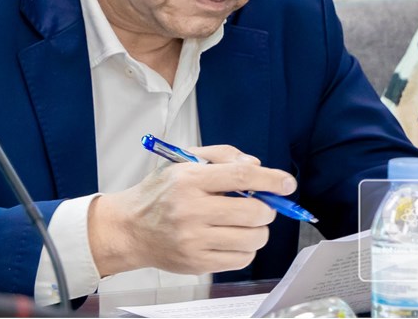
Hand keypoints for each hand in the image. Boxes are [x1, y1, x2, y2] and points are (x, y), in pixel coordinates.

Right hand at [86, 145, 296, 276]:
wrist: (129, 228)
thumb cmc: (159, 194)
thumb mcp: (182, 163)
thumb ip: (221, 156)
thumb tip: (256, 166)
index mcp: (189, 179)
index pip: (241, 176)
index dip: (271, 179)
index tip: (287, 183)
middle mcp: (191, 210)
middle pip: (252, 211)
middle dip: (267, 209)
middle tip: (261, 207)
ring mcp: (194, 239)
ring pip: (252, 238)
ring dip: (258, 231)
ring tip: (245, 224)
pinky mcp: (197, 262)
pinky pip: (241, 259)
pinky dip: (246, 249)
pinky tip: (233, 239)